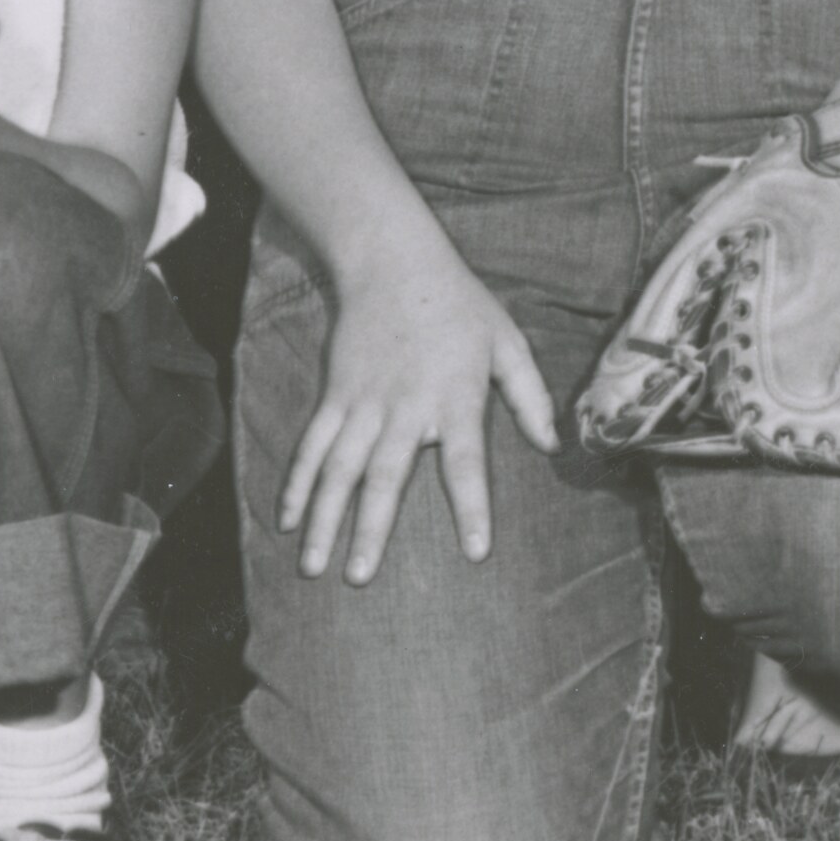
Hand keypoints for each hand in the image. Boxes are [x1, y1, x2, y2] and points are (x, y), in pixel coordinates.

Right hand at [280, 225, 557, 585]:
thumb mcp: (508, 342)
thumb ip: (530, 396)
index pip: (465, 462)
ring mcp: (362, 403)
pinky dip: (296, 484)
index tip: (474, 552)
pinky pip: (311, 446)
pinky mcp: (334, 396)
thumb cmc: (460, 306)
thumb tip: (554, 445)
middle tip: (359, 578)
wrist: (394, 262)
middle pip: (385, 476)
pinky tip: (285, 522)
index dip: (470, 507)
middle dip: (370, 529)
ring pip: (338, 470)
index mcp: (455, 397)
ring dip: (323, 519)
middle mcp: (405, 406)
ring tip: (315, 568)